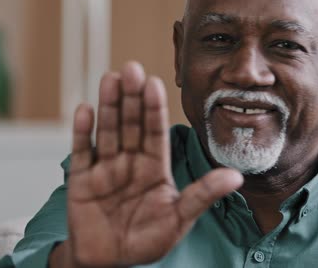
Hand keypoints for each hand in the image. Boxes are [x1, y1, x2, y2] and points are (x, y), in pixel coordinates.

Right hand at [57, 61, 242, 266]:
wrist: (112, 263)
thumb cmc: (148, 240)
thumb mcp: (180, 217)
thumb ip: (203, 195)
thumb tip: (236, 177)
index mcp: (155, 167)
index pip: (156, 132)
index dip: (155, 109)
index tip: (156, 84)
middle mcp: (130, 162)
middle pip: (131, 125)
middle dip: (132, 98)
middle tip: (132, 69)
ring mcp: (105, 168)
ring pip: (108, 131)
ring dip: (109, 106)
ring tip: (111, 79)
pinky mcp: (81, 180)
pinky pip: (82, 152)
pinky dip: (83, 132)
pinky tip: (86, 109)